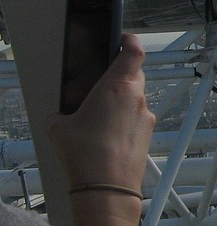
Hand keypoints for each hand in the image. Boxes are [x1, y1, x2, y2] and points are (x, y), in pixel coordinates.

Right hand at [46, 33, 154, 191]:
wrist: (107, 187)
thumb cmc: (87, 155)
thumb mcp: (59, 128)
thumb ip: (62, 115)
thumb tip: (61, 118)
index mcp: (117, 86)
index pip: (133, 51)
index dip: (129, 40)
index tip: (121, 38)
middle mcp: (137, 98)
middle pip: (136, 74)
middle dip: (121, 75)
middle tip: (102, 82)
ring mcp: (146, 117)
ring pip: (137, 98)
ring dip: (123, 100)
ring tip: (100, 115)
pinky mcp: (148, 134)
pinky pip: (138, 119)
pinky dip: (126, 120)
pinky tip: (108, 135)